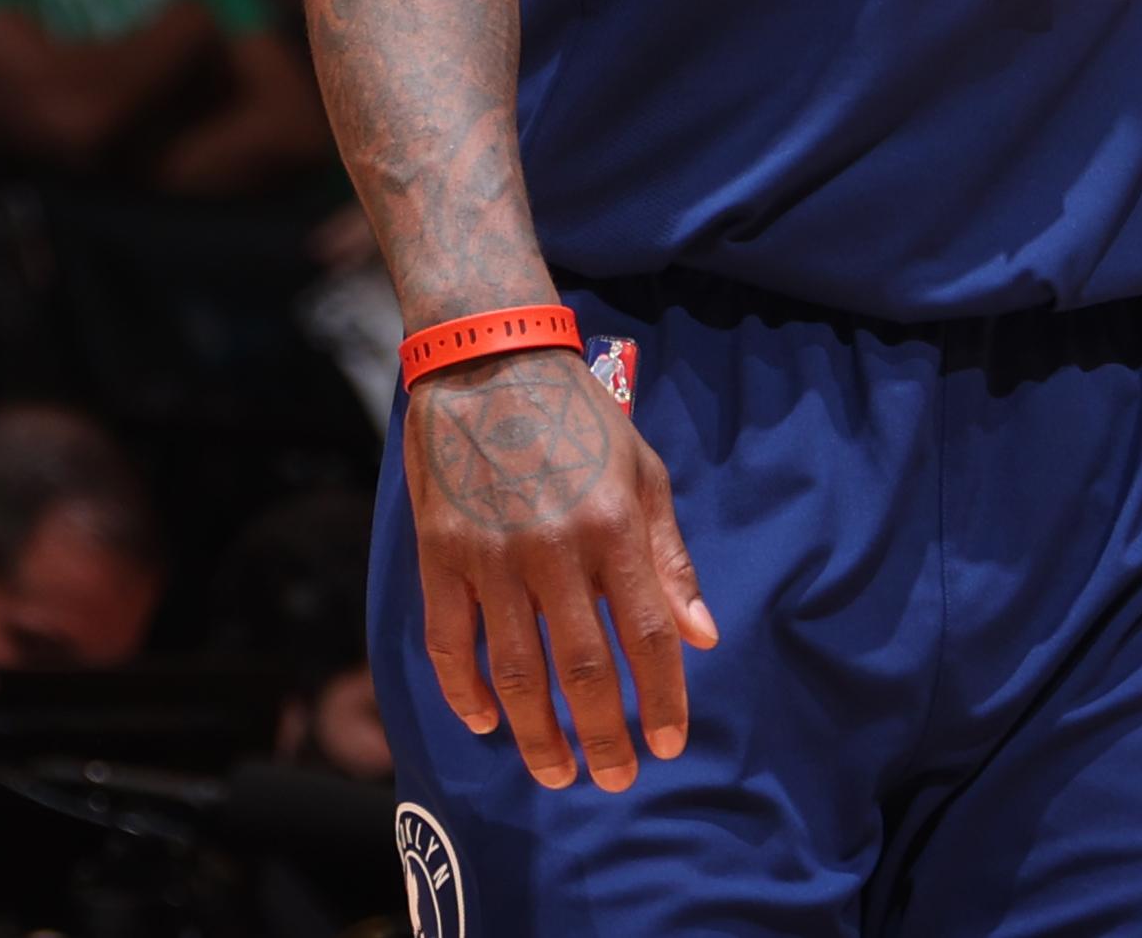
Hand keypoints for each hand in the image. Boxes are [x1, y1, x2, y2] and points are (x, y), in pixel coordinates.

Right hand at [407, 345, 717, 790]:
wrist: (488, 362)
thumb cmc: (579, 418)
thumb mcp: (643, 473)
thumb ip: (669, 559)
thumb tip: (702, 636)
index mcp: (613, 526)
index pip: (648, 632)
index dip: (664, 696)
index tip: (671, 742)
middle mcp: (553, 549)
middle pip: (584, 668)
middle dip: (604, 734)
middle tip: (617, 778)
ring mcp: (490, 557)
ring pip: (515, 671)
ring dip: (537, 733)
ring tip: (557, 773)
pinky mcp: (439, 557)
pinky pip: (449, 643)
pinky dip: (463, 692)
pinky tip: (485, 723)